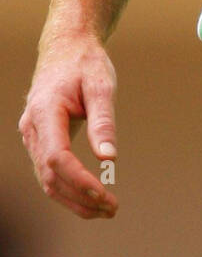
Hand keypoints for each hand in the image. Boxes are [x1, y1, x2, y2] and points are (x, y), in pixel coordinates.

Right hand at [18, 34, 118, 219]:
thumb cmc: (86, 63)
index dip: (79, 180)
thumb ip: (103, 121)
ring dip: (75, 199)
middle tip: (113, 208)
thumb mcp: (101, 85)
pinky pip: (49, 172)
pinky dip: (69, 189)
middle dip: (80, 197)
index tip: (105, 193)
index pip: (57, 157)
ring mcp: (32, 136)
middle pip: (50, 175)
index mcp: (45, 111)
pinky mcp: (40, 141)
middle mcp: (33, 128)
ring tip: (107, 209)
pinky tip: (92, 197)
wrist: (67, 48)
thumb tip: (110, 159)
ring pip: (47, 180)